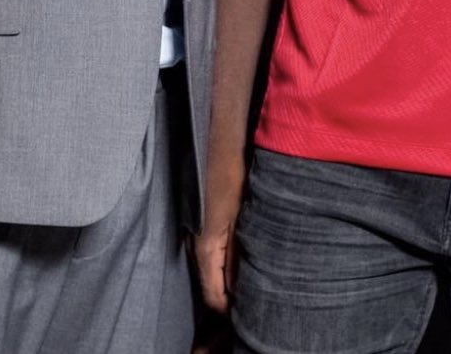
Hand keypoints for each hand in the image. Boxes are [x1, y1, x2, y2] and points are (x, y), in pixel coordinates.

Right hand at [193, 155, 246, 314]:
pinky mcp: (201, 223)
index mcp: (204, 248)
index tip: (249, 309)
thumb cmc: (230, 174)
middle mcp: (195, 244)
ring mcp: (196, 233)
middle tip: (255, 294)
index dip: (230, 308)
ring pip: (211, 268)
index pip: (213, 295)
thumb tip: (240, 287)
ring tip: (253, 275)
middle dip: (230, 293)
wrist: (217, 142)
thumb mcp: (239, 216)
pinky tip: (241, 253)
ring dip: (228, 275)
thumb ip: (237, 254)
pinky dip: (224, 259)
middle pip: (211, 285)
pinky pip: (210, 252)